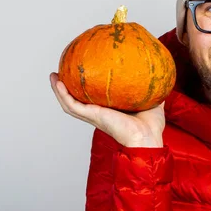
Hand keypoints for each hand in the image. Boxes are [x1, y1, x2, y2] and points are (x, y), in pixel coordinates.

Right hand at [50, 72, 165, 146]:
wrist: (147, 137)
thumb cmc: (151, 126)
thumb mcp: (152, 100)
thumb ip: (152, 88)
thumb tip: (158, 73)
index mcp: (109, 111)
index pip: (93, 99)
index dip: (85, 89)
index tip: (80, 75)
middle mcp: (98, 113)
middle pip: (77, 100)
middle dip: (66, 89)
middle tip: (59, 74)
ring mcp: (93, 115)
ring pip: (69, 103)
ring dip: (59, 91)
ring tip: (53, 76)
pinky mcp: (92, 115)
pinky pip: (72, 105)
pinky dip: (63, 95)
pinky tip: (58, 83)